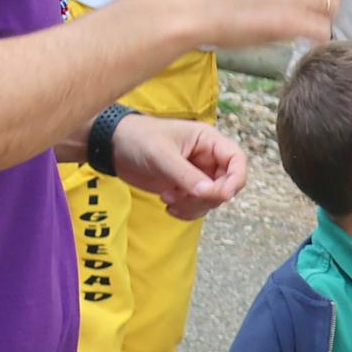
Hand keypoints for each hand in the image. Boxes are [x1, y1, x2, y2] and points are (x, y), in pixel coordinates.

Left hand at [107, 113, 246, 218]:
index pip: (237, 160)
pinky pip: (197, 206)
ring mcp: (197, 175)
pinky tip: (167, 205)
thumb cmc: (138, 139)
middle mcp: (207, 158)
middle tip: (182, 197)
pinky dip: (186, 211)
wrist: (114, 147)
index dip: (235, 180)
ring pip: (212, 199)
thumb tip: (209, 193)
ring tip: (168, 199)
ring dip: (193, 206)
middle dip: (207, 197)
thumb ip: (186, 175)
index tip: (222, 195)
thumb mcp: (162, 156)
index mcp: (208, 141)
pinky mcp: (185, 188)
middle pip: (227, 185)